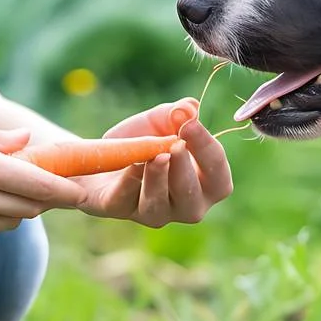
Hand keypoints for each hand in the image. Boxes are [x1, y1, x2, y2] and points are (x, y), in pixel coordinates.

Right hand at [0, 117, 86, 241]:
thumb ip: (0, 139)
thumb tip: (29, 141)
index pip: (40, 187)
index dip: (66, 191)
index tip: (83, 191)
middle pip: (31, 208)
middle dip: (42, 197)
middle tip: (43, 180)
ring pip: (11, 222)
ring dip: (17, 207)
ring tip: (2, 183)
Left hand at [73, 97, 233, 226]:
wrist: (104, 156)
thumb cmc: (145, 141)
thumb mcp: (162, 120)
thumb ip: (178, 112)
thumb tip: (190, 107)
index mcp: (207, 184)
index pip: (216, 172)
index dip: (206, 148)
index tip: (191, 124)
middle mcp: (185, 205)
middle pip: (192, 198)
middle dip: (184, 170)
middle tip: (176, 146)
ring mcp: (153, 213)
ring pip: (157, 205)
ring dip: (158, 178)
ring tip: (155, 157)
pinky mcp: (120, 209)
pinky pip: (124, 201)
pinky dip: (129, 182)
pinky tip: (131, 165)